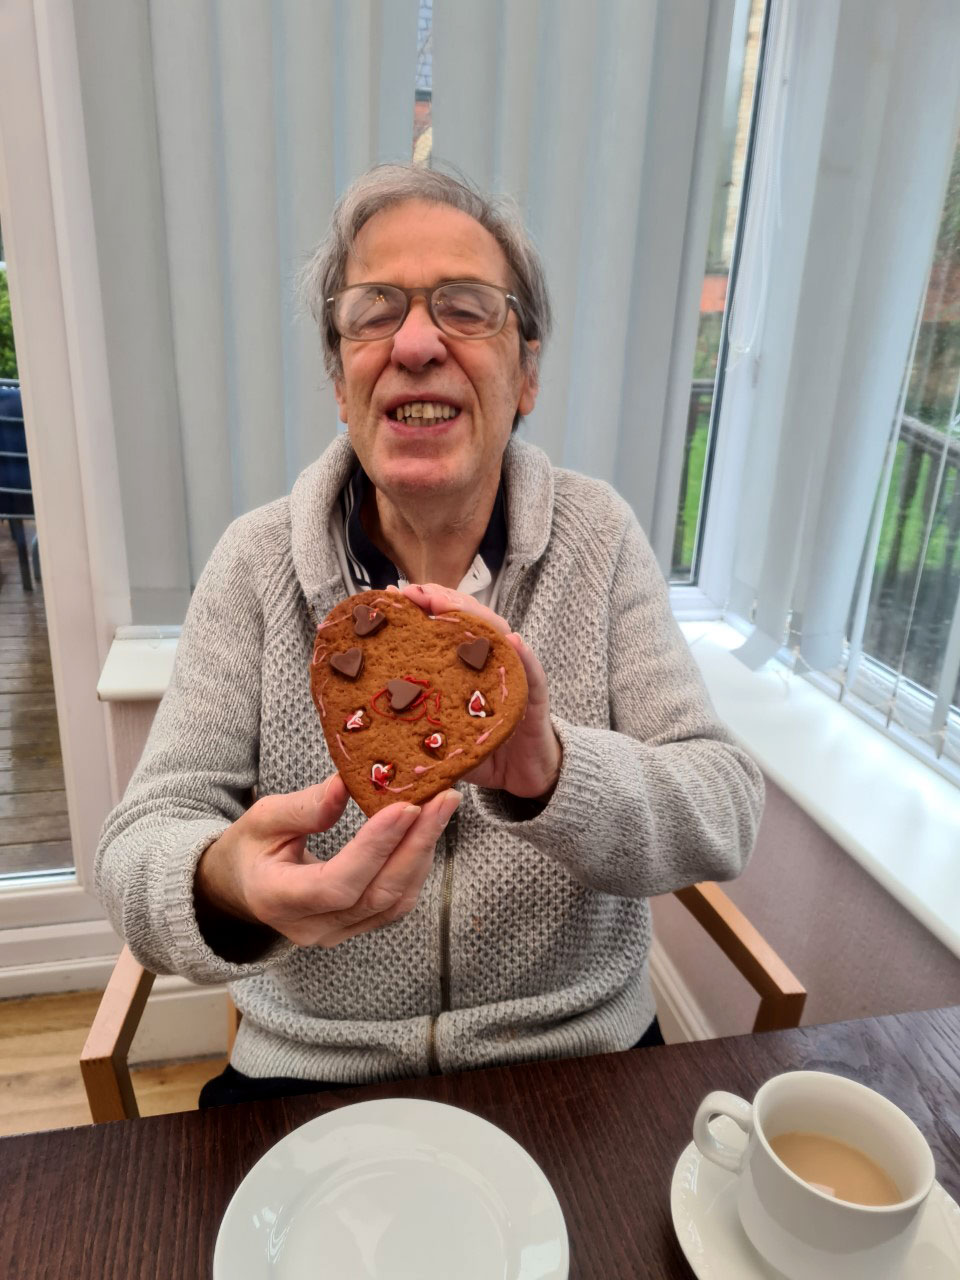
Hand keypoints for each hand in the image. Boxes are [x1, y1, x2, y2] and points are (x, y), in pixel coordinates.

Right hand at [195, 774, 460, 948]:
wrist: (242, 888)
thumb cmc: (250, 849)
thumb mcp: (262, 818)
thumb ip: (304, 807)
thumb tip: (347, 783)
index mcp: (277, 899)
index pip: (336, 884)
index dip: (374, 848)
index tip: (404, 807)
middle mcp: (311, 928)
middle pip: (375, 894)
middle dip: (415, 845)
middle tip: (442, 800)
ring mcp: (336, 934)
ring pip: (393, 903)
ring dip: (422, 854)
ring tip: (442, 809)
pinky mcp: (356, 928)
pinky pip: (395, 905)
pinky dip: (415, 868)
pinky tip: (426, 833)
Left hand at [396, 583, 561, 800]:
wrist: (521, 777)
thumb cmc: (476, 747)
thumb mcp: (436, 730)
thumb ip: (411, 715)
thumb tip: (360, 710)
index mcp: (464, 663)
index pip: (444, 623)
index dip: (421, 604)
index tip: (393, 595)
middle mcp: (488, 660)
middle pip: (469, 618)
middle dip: (442, 600)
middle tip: (414, 593)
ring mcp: (514, 674)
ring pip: (497, 634)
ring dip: (474, 616)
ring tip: (447, 605)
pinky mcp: (535, 696)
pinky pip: (532, 671)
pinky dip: (523, 654)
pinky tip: (512, 640)